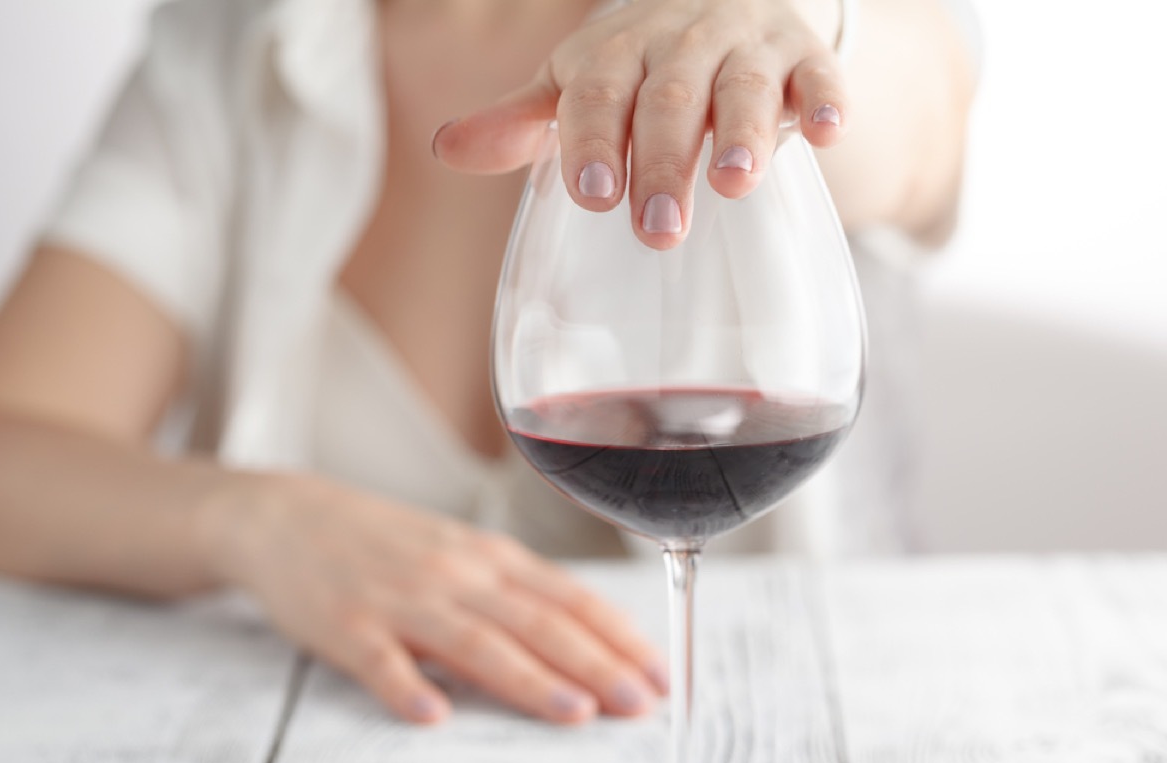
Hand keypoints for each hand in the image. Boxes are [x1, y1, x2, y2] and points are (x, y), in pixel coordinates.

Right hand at [199, 472, 665, 724]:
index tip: (659, 673)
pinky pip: (379, 661)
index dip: (617, 636)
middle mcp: (455, 574)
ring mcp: (400, 598)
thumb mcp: (460, 553)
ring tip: (574, 714)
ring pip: (474, 641)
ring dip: (527, 679)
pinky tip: (433, 715)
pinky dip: (406, 686)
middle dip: (594, 664)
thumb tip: (587, 636)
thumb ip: (516, 592)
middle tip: (640, 704)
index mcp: (488, 558)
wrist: (290, 517)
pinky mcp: (345, 625)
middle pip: (536, 622)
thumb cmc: (388, 543)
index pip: (568, 598)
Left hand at [431, 0, 846, 248]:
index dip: (594, 139)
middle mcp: (677, 43)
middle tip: (659, 231)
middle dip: (663, 161)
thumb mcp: (575, 89)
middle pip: (669, 99)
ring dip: (742, 131)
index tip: (595, 195)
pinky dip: (824, 100)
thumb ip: (520, 125)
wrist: (722, 7)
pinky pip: (818, 74)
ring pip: (743, 84)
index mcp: (613, 54)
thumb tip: (446, 149)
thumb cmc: (635, 70)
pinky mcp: (803, 57)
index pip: (598, 93)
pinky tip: (827, 134)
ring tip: (735, 183)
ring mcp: (743, 46)